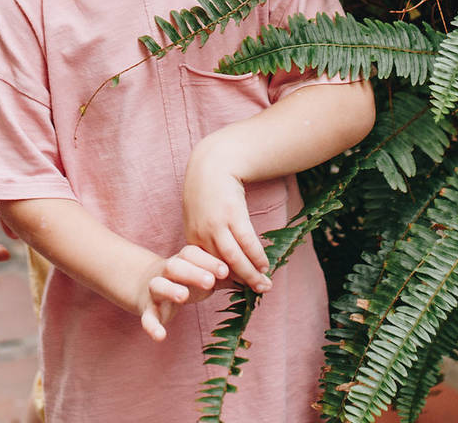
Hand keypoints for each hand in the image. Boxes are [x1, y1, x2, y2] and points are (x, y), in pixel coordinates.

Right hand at [137, 245, 229, 340]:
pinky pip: (146, 317)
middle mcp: (167, 271)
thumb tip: (265, 284)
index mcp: (184, 260)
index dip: (208, 260)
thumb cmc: (187, 279)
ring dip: (170, 289)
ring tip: (183, 296)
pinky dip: (151, 326)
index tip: (225, 269)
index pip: (193, 253)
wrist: (148, 286)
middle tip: (210, 282)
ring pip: (158, 285)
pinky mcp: (148, 309)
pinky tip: (160, 336)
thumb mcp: (207, 275)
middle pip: (175, 265)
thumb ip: (232, 278)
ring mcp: (155, 289)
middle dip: (193, 272)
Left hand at [183, 139, 271, 293]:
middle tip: (259, 293)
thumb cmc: (207, 193)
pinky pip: (246, 241)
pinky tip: (265, 264)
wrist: (211, 164)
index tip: (240, 291)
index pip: (208, 270)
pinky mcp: (231, 214)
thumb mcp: (200, 218)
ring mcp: (216, 225)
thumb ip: (208, 238)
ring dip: (251, 274)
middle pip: (222, 268)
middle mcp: (202, 235)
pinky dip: (256, 255)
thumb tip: (223, 260)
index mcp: (193, 239)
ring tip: (264, 283)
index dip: (225, 283)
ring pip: (234, 258)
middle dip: (242, 283)